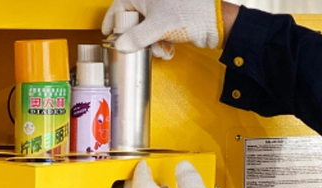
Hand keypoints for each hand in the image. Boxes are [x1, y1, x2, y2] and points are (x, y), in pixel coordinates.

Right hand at [101, 0, 222, 59]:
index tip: (107, 33)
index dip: (112, 21)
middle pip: (133, 21)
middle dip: (138, 39)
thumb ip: (135, 37)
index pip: (119, 6)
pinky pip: (158, 35)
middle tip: (139, 47)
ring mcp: (162, 11)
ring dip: (152, 44)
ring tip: (161, 49)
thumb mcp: (157, 27)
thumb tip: (120, 45)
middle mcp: (152, 1)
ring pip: (146, 31)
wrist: (214, 23)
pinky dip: (161, 44)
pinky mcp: (171, 22)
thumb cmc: (190, 14)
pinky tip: (169, 49)